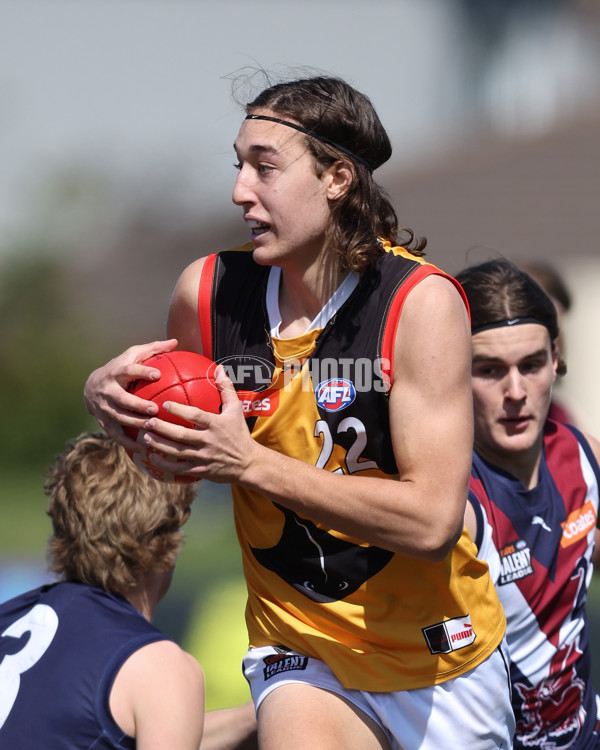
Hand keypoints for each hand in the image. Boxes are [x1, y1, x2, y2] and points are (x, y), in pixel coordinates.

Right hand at [83, 339, 177, 449]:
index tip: (157, 374)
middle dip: (137, 405)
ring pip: (118, 417)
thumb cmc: (120, 368)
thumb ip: (153, 349)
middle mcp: (107, 390)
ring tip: (152, 428)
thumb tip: (175, 342)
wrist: (91, 385)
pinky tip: (144, 449)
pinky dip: (128, 442)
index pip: (128, 371)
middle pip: (121, 399)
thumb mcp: (132, 355)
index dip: (141, 372)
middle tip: (155, 409)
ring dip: (134, 423)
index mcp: (116, 372)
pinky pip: (116, 433)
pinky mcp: (103, 421)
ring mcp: (104, 407)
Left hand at [140, 366, 258, 482]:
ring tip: (145, 436)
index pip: (196, 416)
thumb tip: (219, 368)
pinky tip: (152, 457)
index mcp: (216, 424)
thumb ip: (226, 388)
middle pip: (182, 435)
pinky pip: (179, 468)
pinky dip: (165, 464)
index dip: (179, 410)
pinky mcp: (200, 470)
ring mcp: (204, 457)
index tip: (164, 403)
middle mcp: (209, 441)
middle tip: (148, 420)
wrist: (249, 464)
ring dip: (160, 444)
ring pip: (177, 451)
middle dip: (163, 428)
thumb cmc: (240, 434)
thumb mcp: (236, 410)